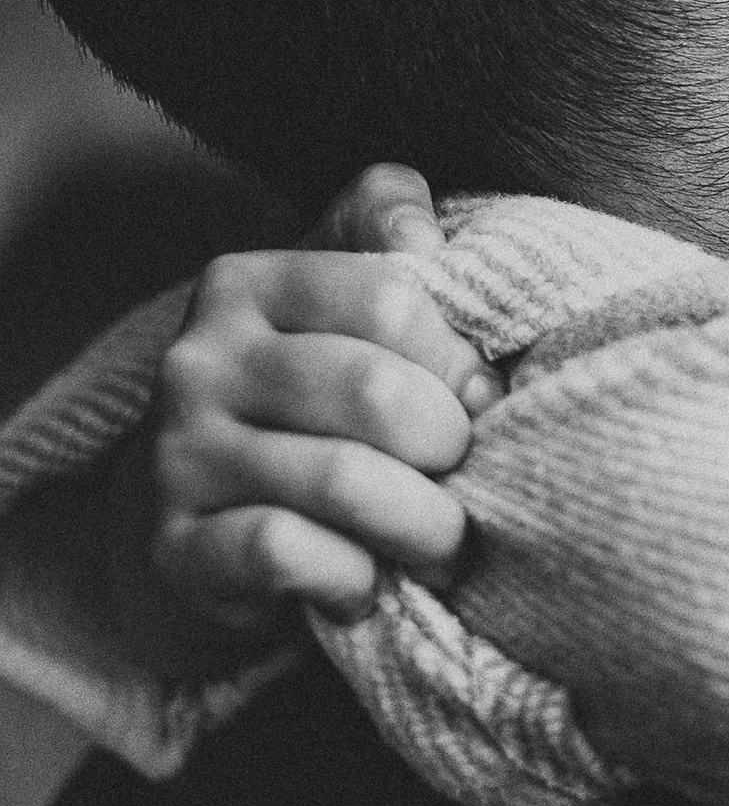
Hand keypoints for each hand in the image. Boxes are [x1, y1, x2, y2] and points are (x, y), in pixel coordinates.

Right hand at [145, 165, 497, 634]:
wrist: (207, 515)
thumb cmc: (313, 393)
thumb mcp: (344, 293)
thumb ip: (385, 222)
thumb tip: (422, 232)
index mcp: (244, 284)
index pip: (392, 299)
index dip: (459, 359)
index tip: (477, 398)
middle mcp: (198, 362)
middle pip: (377, 392)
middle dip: (450, 447)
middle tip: (465, 477)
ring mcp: (178, 456)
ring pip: (342, 481)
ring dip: (423, 526)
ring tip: (444, 545)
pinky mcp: (175, 547)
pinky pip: (286, 552)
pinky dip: (352, 576)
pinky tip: (369, 582)